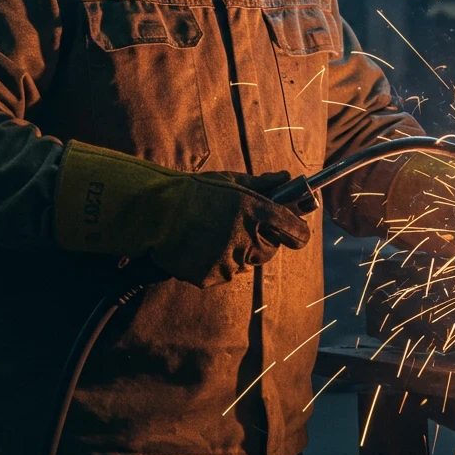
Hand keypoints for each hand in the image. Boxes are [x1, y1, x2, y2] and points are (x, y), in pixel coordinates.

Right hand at [55, 142, 310, 287]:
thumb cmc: (195, 192)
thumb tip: (287, 178)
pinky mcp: (211, 276)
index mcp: (257, 211)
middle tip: (240, 230)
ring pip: (244, 264)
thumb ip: (262, 184)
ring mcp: (229, 260)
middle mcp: (247, 238)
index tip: (295, 233)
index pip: (295, 232)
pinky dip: (214, 265)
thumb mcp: (230, 181)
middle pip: (270, 252)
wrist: (157, 212)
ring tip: (211, 235)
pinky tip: (199, 247)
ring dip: (235, 254)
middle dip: (261, 243)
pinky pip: (221, 274)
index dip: (297, 233)